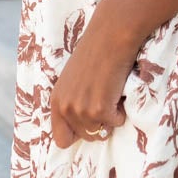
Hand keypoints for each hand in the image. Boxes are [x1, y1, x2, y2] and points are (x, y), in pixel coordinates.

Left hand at [50, 8, 143, 149]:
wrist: (109, 38)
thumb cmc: (95, 54)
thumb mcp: (73, 82)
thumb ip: (73, 103)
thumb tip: (85, 127)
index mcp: (56, 101)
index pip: (61, 139)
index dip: (78, 135)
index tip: (89, 123)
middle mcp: (65, 108)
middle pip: (87, 137)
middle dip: (100, 123)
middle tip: (105, 99)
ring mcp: (81, 110)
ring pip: (103, 131)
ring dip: (111, 116)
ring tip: (110, 92)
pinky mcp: (99, 109)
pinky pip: (117, 122)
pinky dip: (122, 110)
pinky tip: (117, 90)